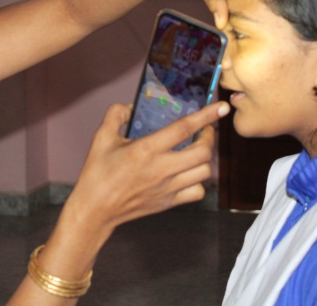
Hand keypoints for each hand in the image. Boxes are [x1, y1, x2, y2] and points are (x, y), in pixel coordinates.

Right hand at [65, 101, 228, 238]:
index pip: (184, 129)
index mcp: (146, 150)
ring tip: (198, 149)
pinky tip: (190, 172)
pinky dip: (199, 181)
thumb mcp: (101, 138)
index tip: (221, 107)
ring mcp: (167, 188)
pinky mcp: (168, 202)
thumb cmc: (97, 174)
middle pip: (202, 152)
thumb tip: (131, 106)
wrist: (95, 210)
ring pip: (204, 172)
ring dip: (206, 158)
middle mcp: (161, 169)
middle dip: (210, 137)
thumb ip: (116, 115)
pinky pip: (197, 192)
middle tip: (205, 130)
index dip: (206, 116)